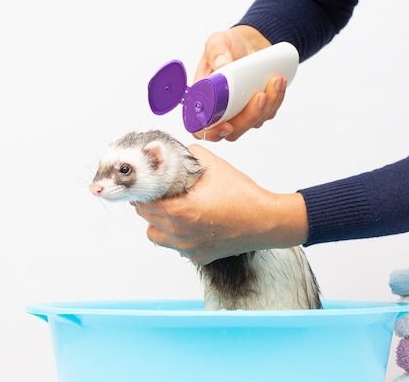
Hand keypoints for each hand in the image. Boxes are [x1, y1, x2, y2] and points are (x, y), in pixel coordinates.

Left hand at [132, 144, 308, 264]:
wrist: (266, 221)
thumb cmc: (243, 196)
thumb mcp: (214, 166)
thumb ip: (190, 154)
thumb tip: (175, 151)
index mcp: (180, 211)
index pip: (144, 203)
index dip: (143, 190)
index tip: (145, 184)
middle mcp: (180, 233)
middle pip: (147, 218)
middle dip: (149, 203)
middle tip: (158, 192)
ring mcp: (188, 248)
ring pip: (155, 235)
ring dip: (157, 222)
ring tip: (171, 209)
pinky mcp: (198, 256)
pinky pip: (174, 246)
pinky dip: (175, 235)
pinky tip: (188, 222)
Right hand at [192, 26, 288, 141]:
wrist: (248, 44)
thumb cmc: (227, 46)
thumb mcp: (217, 42)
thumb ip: (216, 51)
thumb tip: (221, 64)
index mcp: (203, 99)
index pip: (201, 127)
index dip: (212, 132)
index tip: (227, 125)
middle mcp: (220, 111)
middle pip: (232, 132)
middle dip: (248, 118)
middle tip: (260, 96)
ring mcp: (239, 112)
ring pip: (253, 124)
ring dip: (267, 106)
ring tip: (274, 81)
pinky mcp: (257, 109)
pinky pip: (268, 114)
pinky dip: (276, 100)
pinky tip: (278, 83)